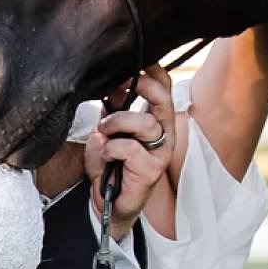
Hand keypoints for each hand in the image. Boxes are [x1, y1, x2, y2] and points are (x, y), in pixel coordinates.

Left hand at [85, 66, 178, 239]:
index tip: (132, 66)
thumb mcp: (107, 131)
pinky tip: (106, 155)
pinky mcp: (151, 170)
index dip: (152, 72)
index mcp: (156, 120)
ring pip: (145, 123)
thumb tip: (111, 83)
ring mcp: (160, 153)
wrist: (107, 202)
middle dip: (143, 86)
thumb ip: (112, 109)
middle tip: (123, 84)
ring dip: (118, 122)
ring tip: (104, 131)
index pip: (164, 88)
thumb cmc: (109, 166)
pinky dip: (111, 148)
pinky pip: (129, 148)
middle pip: (163, 100)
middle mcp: (164, 134)